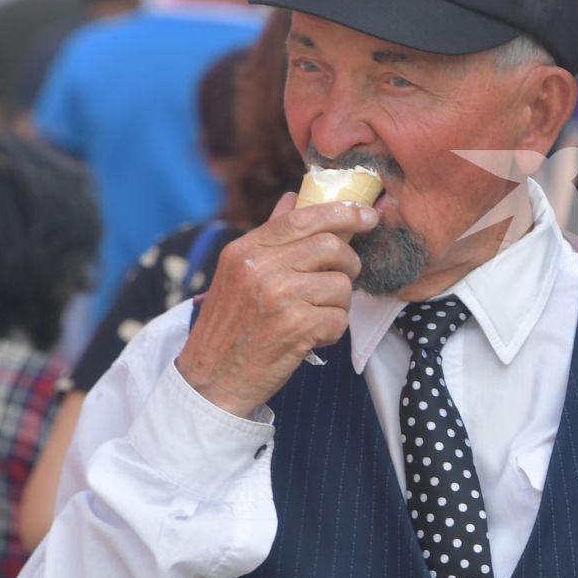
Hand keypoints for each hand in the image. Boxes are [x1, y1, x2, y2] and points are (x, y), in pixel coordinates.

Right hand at [173, 193, 372, 415]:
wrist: (211, 380)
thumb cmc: (231, 326)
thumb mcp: (238, 273)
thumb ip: (270, 235)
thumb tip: (294, 197)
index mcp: (245, 250)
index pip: (303, 217)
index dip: (343, 212)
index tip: (367, 215)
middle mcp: (260, 268)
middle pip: (332, 246)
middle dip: (347, 264)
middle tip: (340, 280)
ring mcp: (278, 297)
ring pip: (341, 285)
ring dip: (338, 305)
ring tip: (314, 317)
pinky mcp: (295, 327)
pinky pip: (339, 319)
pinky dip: (332, 331)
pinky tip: (310, 338)